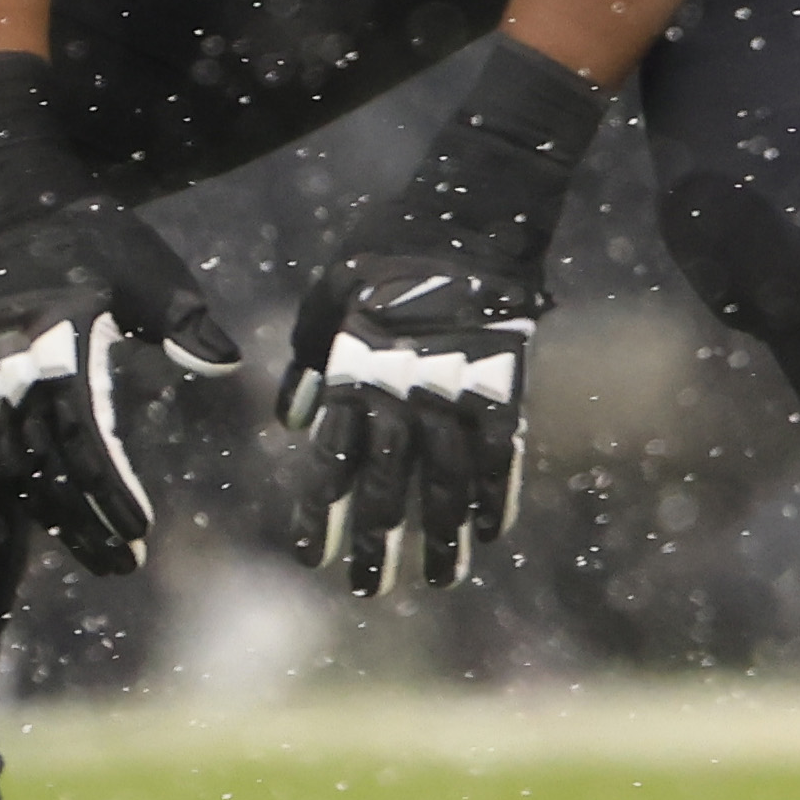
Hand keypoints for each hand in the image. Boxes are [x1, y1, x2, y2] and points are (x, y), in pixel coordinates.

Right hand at [0, 53, 237, 574]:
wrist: (5, 206)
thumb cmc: (86, 235)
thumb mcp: (145, 266)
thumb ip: (183, 318)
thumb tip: (227, 360)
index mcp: (62, 345)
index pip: (84, 437)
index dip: (111, 490)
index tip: (142, 529)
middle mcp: (20, 371)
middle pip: (50, 469)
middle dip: (86, 522)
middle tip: (125, 565)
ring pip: (22, 469)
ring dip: (58, 517)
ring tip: (98, 556)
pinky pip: (1, 450)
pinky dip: (28, 489)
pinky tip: (55, 515)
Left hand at [276, 37, 605, 592]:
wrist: (471, 207)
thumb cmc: (388, 246)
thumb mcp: (327, 293)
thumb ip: (308, 361)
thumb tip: (294, 423)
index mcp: (355, 370)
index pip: (332, 461)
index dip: (321, 514)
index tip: (311, 559)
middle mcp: (403, 390)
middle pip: (389, 485)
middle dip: (377, 543)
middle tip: (367, 592)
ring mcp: (458, 388)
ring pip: (448, 483)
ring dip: (442, 537)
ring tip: (439, 583)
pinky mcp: (506, 381)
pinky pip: (502, 454)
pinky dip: (497, 496)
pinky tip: (490, 535)